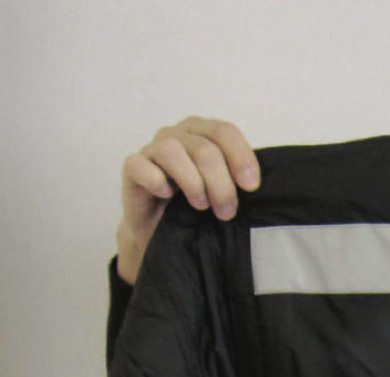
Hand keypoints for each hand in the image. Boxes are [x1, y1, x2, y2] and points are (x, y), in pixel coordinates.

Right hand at [116, 117, 259, 285]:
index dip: (241, 158)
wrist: (163, 231)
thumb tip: (257, 185)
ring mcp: (152, 148)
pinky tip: (167, 196)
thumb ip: (237, 179)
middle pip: (204, 148)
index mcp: (203, 133)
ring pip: (172, 151)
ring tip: (201, 205)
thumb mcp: (223, 190)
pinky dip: (156, 181)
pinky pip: (140, 165)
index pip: (225, 131)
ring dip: (192, 182)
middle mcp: (177, 134)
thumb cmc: (197, 207)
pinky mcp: (132, 167)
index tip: (251, 187)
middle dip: (221, 184)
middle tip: (227, 212)